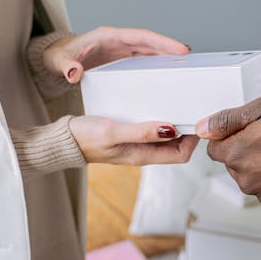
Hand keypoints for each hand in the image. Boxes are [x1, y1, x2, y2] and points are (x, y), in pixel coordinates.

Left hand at [44, 26, 189, 83]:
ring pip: (149, 52)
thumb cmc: (56, 58)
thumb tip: (74, 73)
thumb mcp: (58, 62)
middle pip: (150, 43)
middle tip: (189, 58)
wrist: (53, 61)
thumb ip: (66, 66)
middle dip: (170, 49)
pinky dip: (155, 66)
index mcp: (108, 36)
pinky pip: (143, 61)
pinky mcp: (120, 61)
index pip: (140, 36)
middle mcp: (118, 41)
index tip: (178, 48)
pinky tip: (166, 76)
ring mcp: (120, 51)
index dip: (161, 41)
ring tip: (184, 67)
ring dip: (165, 58)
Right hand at [70, 116, 198, 165]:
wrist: (64, 140)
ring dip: (176, 123)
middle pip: (177, 147)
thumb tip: (170, 129)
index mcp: (143, 155)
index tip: (196, 120)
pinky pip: (153, 129)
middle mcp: (143, 152)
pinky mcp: (130, 135)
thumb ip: (141, 132)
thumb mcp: (113, 132)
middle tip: (194, 108)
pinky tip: (160, 104)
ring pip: (167, 138)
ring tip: (182, 104)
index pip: (180, 155)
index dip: (193, 141)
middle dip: (189, 131)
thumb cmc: (85, 138)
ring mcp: (137, 144)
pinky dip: (161, 118)